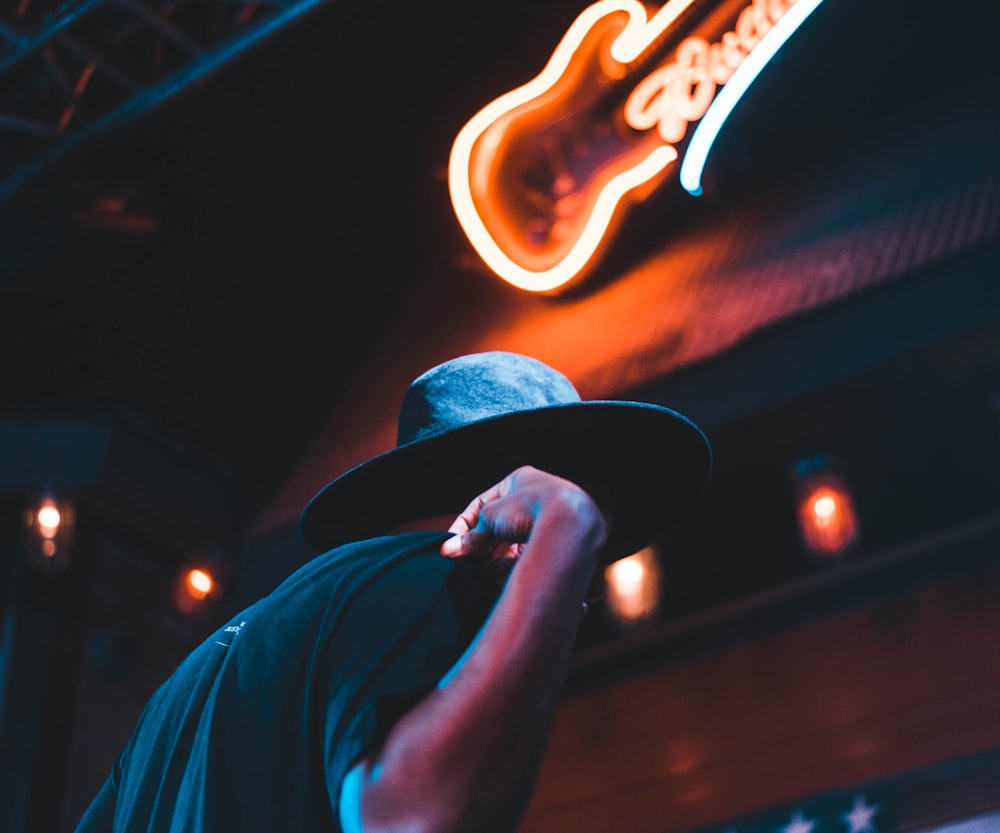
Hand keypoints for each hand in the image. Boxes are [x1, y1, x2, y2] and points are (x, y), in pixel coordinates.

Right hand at [440, 466, 606, 570]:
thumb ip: (472, 534)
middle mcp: (536, 498)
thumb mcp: (492, 516)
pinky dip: (512, 566)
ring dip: (495, 557)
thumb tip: (449, 549)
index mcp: (521, 480)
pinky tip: (499, 576)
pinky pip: (528, 556)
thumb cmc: (530, 507)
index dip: (465, 524)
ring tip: (481, 571)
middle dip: (482, 544)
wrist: (570, 523)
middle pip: (499, 525)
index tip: (452, 544)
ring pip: (513, 543)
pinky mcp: (556, 544)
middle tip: (465, 560)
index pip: (483, 503)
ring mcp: (548, 521)